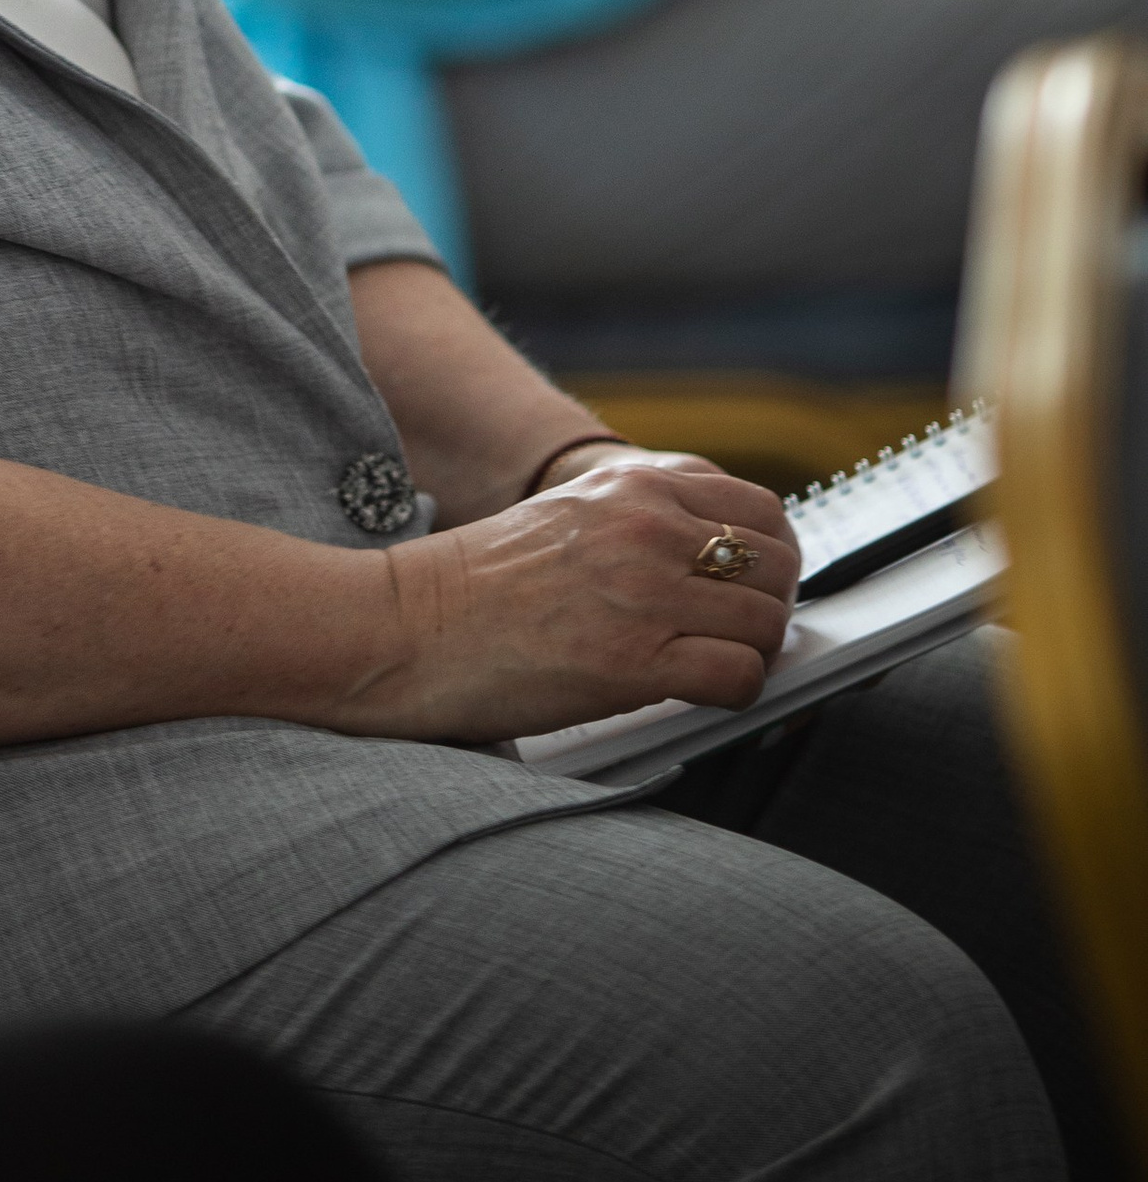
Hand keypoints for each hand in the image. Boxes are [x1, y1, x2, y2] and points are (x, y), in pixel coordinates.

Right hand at [349, 447, 797, 746]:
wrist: (402, 628)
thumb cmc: (475, 585)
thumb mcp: (570, 517)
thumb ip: (643, 521)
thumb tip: (724, 561)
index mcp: (631, 483)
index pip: (758, 510)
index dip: (769, 558)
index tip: (751, 590)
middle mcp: (646, 525)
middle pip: (778, 563)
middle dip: (772, 606)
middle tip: (742, 637)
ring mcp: (643, 591)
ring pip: (767, 623)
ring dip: (754, 655)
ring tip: (717, 670)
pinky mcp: (632, 661)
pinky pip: (739, 679)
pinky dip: (737, 697)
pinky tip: (700, 698)